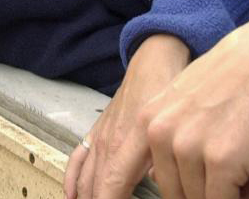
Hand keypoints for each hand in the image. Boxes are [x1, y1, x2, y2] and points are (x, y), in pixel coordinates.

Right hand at [65, 35, 189, 198]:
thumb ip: (167, 162)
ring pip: (85, 178)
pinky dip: (72, 179)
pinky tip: (71, 195)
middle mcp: (110, 143)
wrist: (153, 62)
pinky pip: (77, 160)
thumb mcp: (178, 128)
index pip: (111, 189)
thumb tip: (166, 187)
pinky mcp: (95, 132)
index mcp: (131, 143)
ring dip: (86, 197)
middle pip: (96, 188)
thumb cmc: (170, 92)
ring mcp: (100, 138)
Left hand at [138, 18, 248, 198]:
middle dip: (209, 195)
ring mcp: (189, 148)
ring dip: (233, 196)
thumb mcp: (188, 104)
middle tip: (237, 186)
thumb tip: (176, 182)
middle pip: (175, 193)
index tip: (178, 194)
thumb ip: (174, 143)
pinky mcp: (221, 160)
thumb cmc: (241, 77)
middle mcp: (162, 134)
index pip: (140, 176)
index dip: (160, 194)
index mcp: (148, 121)